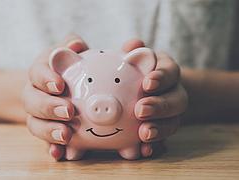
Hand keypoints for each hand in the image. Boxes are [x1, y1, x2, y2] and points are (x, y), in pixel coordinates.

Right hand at [23, 34, 88, 159]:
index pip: (36, 72)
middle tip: (69, 111)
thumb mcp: (70, 52)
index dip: (45, 78)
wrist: (57, 87)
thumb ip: (73, 44)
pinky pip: (44, 141)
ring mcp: (37, 114)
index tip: (60, 84)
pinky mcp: (45, 130)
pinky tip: (59, 154)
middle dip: (48, 107)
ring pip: (34, 124)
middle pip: (32, 101)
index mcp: (40, 73)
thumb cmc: (67, 67)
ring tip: (67, 135)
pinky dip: (50, 148)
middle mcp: (34, 93)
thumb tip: (77, 45)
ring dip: (49, 131)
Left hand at [122, 39, 187, 156]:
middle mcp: (173, 92)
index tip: (147, 83)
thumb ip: (133, 51)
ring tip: (144, 134)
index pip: (171, 71)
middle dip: (161, 106)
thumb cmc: (135, 71)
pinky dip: (155, 146)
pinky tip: (144, 151)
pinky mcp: (164, 129)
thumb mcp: (134, 58)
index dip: (162, 77)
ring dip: (160, 129)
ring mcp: (171, 114)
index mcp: (166, 72)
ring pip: (174, 122)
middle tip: (141, 110)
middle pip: (177, 100)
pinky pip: (164, 140)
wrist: (145, 90)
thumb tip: (133, 45)